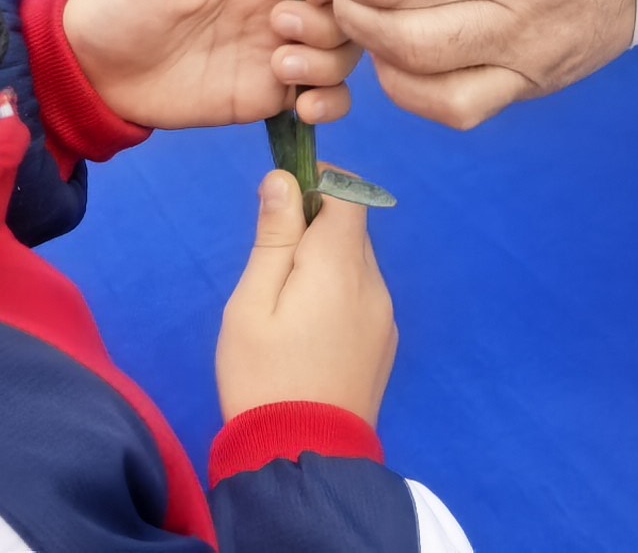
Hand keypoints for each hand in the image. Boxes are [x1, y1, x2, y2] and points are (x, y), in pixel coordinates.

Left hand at [60, 0, 357, 131]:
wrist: (96, 73)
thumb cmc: (122, 3)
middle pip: (346, 2)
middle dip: (333, 17)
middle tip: (281, 26)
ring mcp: (283, 46)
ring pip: (346, 49)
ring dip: (329, 59)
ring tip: (281, 65)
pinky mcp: (275, 92)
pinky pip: (328, 96)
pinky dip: (332, 103)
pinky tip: (302, 106)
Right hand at [217, 172, 395, 426]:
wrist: (304, 457)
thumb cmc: (264, 376)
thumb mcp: (252, 303)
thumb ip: (273, 237)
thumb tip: (284, 180)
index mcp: (340, 266)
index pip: (349, 193)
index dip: (318, 183)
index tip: (282, 204)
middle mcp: (374, 285)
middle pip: (352, 229)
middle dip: (315, 229)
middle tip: (272, 265)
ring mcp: (385, 319)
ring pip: (358, 265)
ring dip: (327, 265)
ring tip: (287, 307)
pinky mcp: (385, 346)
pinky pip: (363, 298)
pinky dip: (339, 295)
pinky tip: (309, 333)